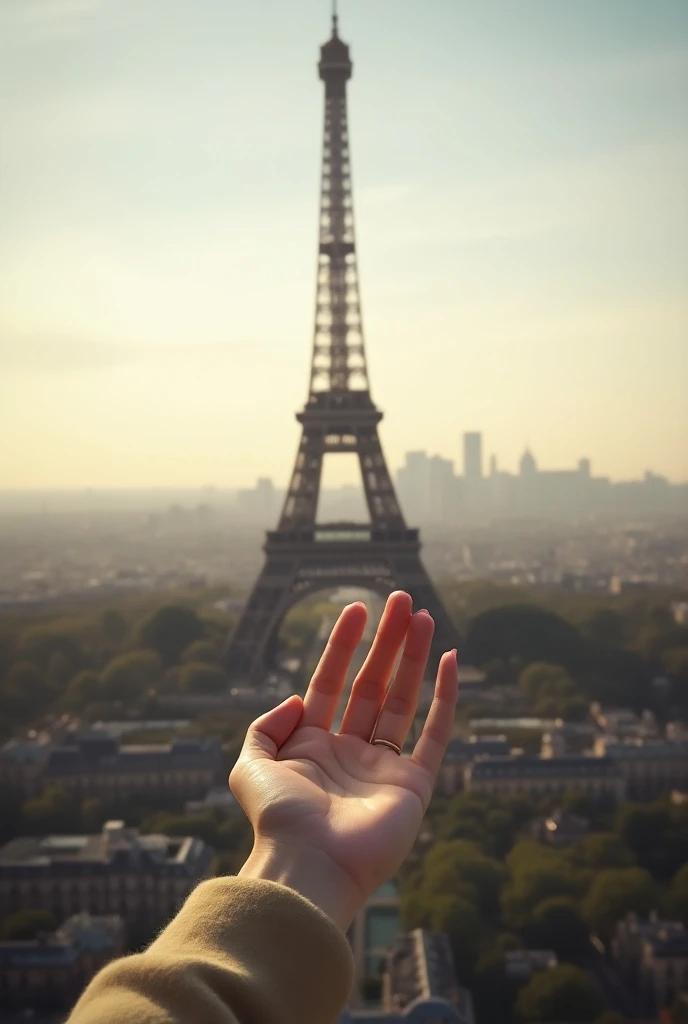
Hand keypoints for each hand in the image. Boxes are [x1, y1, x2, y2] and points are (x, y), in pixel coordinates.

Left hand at [230, 591, 457, 929]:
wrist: (309, 866)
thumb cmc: (277, 819)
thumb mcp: (250, 764)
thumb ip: (264, 727)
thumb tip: (296, 699)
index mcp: (314, 745)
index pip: (333, 681)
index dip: (344, 644)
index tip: (357, 608)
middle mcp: (351, 752)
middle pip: (373, 683)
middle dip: (387, 641)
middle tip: (401, 600)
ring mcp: (384, 768)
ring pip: (403, 699)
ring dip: (414, 656)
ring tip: (423, 616)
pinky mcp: (415, 785)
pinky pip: (436, 733)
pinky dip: (445, 697)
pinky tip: (449, 660)